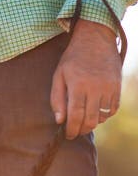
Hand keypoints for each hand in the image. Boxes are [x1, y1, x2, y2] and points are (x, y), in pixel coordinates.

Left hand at [51, 19, 121, 138]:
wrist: (95, 40)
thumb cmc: (73, 59)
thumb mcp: (59, 76)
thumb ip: (57, 99)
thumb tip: (59, 120)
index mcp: (78, 85)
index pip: (75, 115)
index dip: (71, 129)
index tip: (68, 135)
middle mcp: (96, 88)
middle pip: (90, 120)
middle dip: (82, 130)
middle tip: (75, 132)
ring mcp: (109, 87)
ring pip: (103, 116)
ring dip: (93, 123)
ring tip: (84, 121)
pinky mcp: (117, 86)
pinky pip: (113, 108)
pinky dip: (105, 115)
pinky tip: (96, 113)